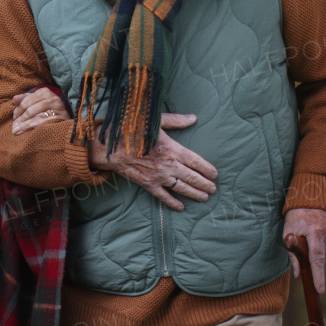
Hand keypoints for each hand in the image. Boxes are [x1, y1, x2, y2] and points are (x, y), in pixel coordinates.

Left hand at [11, 87, 69, 133]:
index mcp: (44, 92)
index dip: (18, 110)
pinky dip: (40, 122)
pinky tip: (32, 126)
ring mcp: (58, 107)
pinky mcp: (62, 117)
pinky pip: (49, 119)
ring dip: (27, 123)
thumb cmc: (46, 110)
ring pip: (38, 114)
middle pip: (32, 108)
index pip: (27, 100)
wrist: (63, 118)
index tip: (14, 118)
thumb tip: (14, 99)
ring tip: (18, 130)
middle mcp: (52, 97)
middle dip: (21, 118)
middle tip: (14, 127)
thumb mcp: (35, 102)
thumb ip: (24, 99)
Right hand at [87, 113, 215, 210]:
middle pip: (192, 177)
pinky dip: (173, 203)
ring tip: (205, 197)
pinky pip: (163, 196)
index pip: (196, 161)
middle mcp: (168, 165)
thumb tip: (194, 118)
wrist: (110, 146)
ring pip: (181, 188)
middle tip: (214, 189)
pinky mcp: (148, 184)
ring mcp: (158, 176)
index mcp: (172, 149)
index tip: (215, 174)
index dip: (207, 169)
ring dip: (195, 194)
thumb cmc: (133, 129)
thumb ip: (176, 120)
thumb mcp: (156, 120)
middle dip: (205, 184)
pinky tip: (181, 207)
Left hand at [283, 207, 325, 294]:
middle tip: (307, 240)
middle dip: (315, 254)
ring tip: (315, 231)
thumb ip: (293, 254)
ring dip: (322, 246)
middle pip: (323, 256)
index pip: (317, 258)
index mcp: (314, 232)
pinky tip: (324, 228)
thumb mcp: (288, 231)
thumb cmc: (297, 215)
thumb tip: (298, 275)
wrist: (314, 194)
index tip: (320, 290)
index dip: (318, 275)